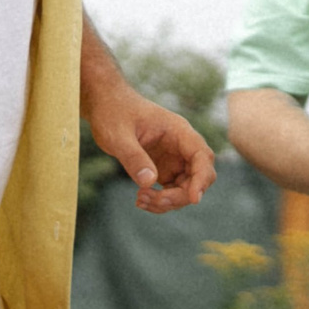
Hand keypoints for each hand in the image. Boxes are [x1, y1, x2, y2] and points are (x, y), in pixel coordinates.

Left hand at [88, 90, 217, 214]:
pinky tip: (140, 200)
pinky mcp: (163, 169)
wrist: (105, 106)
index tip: (195, 199)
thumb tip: (149, 181)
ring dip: (167, 201)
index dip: (202, 178)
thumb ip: (134, 157)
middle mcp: (181, 147)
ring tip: (140, 199)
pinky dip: (159, 200)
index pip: (202, 156)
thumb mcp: (118, 135)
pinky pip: (170, 190)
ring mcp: (174, 159)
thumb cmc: (113, 113)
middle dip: (180, 195)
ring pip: (185, 188)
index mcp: (179, 131)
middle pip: (198, 176)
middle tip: (152, 199)